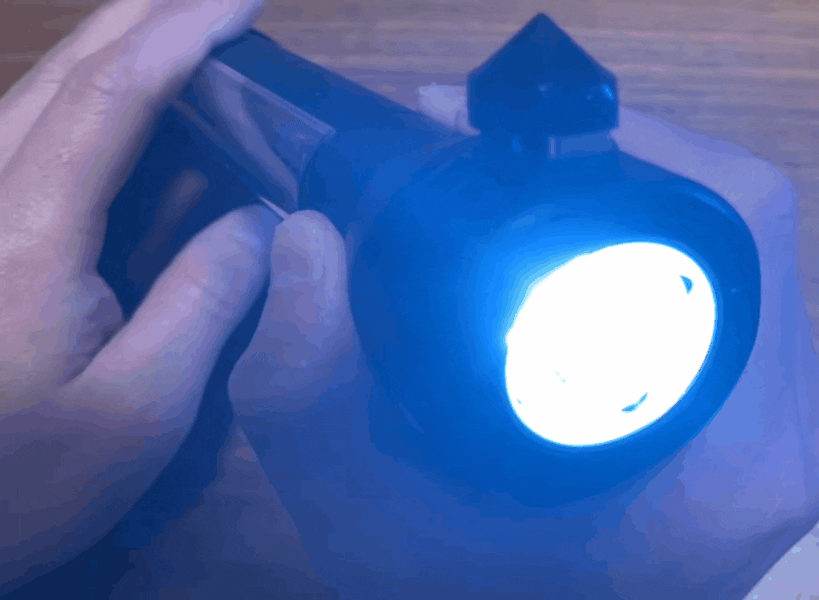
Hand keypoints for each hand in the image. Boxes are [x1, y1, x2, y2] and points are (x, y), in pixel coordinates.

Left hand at [0, 0, 268, 591]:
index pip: (111, 99)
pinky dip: (84, 94)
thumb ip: (204, 303)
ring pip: (33, 93)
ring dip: (112, 44)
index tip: (245, 2)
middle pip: (60, 69)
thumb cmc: (25, 479)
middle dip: (142, 11)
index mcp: (29, 236)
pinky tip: (120, 100)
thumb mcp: (138, 411)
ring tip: (181, 25)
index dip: (180, 35)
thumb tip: (261, 219)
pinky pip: (24, 135)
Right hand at [228, 83, 818, 597]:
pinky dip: (677, 256)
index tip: (504, 141)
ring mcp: (809, 433)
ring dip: (651, 205)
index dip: (634, 146)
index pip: (733, 220)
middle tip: (503, 164)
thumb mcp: (364, 511)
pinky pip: (751, 297)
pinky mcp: (793, 432)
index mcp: (740, 451)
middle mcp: (803, 433)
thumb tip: (303, 234)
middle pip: (743, 224)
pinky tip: (596, 258)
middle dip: (626, 167)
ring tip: (541, 197)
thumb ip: (311, 382)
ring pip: (749, 253)